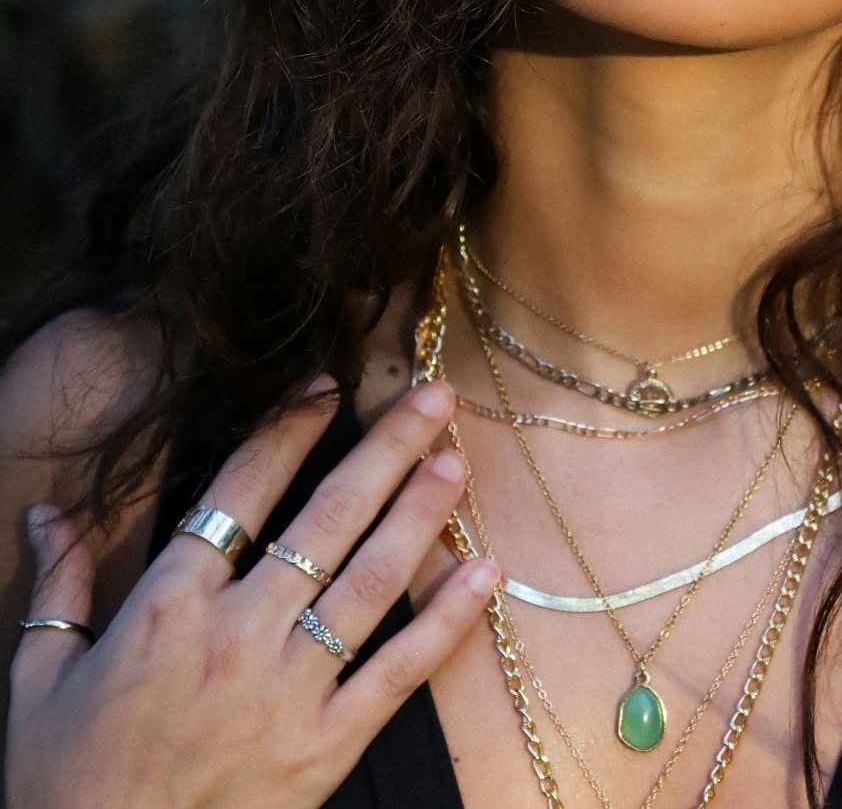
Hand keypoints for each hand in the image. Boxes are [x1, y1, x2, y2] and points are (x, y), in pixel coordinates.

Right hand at [5, 380, 496, 808]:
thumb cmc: (67, 779)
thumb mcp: (37, 680)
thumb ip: (57, 587)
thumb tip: (48, 512)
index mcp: (166, 606)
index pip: (239, 491)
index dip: (289, 430)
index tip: (329, 384)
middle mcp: (237, 634)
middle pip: (325, 520)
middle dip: (384, 451)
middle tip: (433, 399)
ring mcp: (289, 689)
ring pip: (370, 581)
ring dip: (420, 515)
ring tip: (458, 460)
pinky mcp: (327, 746)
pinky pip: (399, 672)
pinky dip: (448, 622)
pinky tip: (484, 573)